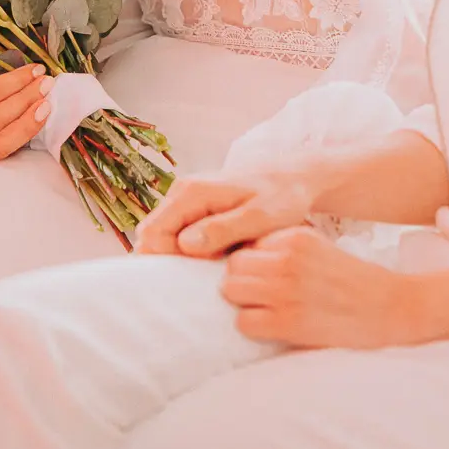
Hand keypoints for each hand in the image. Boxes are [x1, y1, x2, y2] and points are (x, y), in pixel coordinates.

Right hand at [134, 167, 315, 257]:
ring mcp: (187, 199)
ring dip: (182, 256)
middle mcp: (182, 192)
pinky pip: (179, 233)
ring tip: (214, 263)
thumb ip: (223, 229)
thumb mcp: (259, 217)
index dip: (166, 259)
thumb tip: (186, 244)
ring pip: (164, 236)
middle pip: (152, 235)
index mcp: (192, 192)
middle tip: (206, 271)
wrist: (296, 177)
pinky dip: (191, 250)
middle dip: (171, 259)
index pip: (153, 233)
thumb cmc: (282, 197)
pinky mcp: (195, 207)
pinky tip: (217, 256)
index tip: (198, 271)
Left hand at [220, 226, 414, 348]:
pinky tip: (273, 325)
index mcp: (296, 237)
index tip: (265, 275)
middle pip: (233, 265)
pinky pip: (243, 321)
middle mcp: (288, 259)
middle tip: (259, 295)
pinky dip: (253, 326)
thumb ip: (287, 248)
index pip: (247, 244)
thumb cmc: (355, 280)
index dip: (254, 263)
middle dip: (241, 280)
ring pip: (231, 290)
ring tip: (264, 309)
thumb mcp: (321, 248)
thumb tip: (250, 256)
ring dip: (243, 302)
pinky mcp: (289, 321)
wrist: (392, 306)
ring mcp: (287, 290)